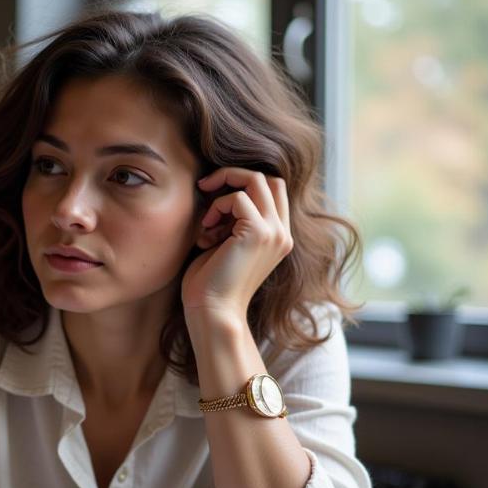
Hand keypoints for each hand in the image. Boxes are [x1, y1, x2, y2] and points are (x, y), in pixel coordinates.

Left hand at [181, 167, 292, 320]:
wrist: (212, 312)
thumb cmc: (210, 283)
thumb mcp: (225, 243)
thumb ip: (232, 219)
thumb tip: (219, 189)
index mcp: (278, 237)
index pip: (272, 189)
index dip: (242, 183)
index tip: (213, 194)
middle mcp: (282, 233)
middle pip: (268, 178)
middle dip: (233, 176)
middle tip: (205, 187)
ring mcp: (274, 232)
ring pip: (256, 179)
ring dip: (222, 191)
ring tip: (206, 223)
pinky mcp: (259, 233)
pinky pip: (237, 198)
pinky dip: (216, 208)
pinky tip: (206, 234)